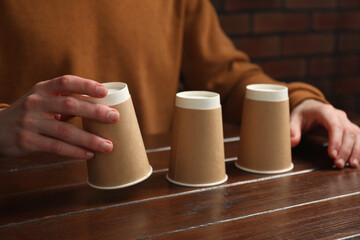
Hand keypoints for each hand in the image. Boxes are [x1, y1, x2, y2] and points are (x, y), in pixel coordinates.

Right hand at [0, 75, 119, 158]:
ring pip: (65, 131)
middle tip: (115, 118)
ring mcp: (30, 122)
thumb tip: (101, 106)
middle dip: (95, 111)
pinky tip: (89, 154)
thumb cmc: (30, 114)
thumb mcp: (42, 100)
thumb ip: (65, 101)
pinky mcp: (27, 141)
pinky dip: (74, 151)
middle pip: (69, 105)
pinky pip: (56, 147)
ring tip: (108, 146)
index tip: (104, 92)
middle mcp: (35, 102)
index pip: (65, 82)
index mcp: (42, 89)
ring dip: (89, 139)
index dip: (86, 85)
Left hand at [290, 99, 359, 167]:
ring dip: (356, 151)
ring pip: (356, 135)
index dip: (336, 140)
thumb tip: (292, 143)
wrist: (310, 106)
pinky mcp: (349, 128)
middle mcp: (339, 115)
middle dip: (345, 150)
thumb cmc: (303, 113)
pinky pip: (358, 138)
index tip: (332, 155)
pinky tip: (356, 160)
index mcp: (325, 111)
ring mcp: (346, 121)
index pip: (335, 126)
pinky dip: (359, 149)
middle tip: (339, 164)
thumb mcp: (293, 119)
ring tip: (351, 165)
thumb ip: (292, 131)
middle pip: (348, 132)